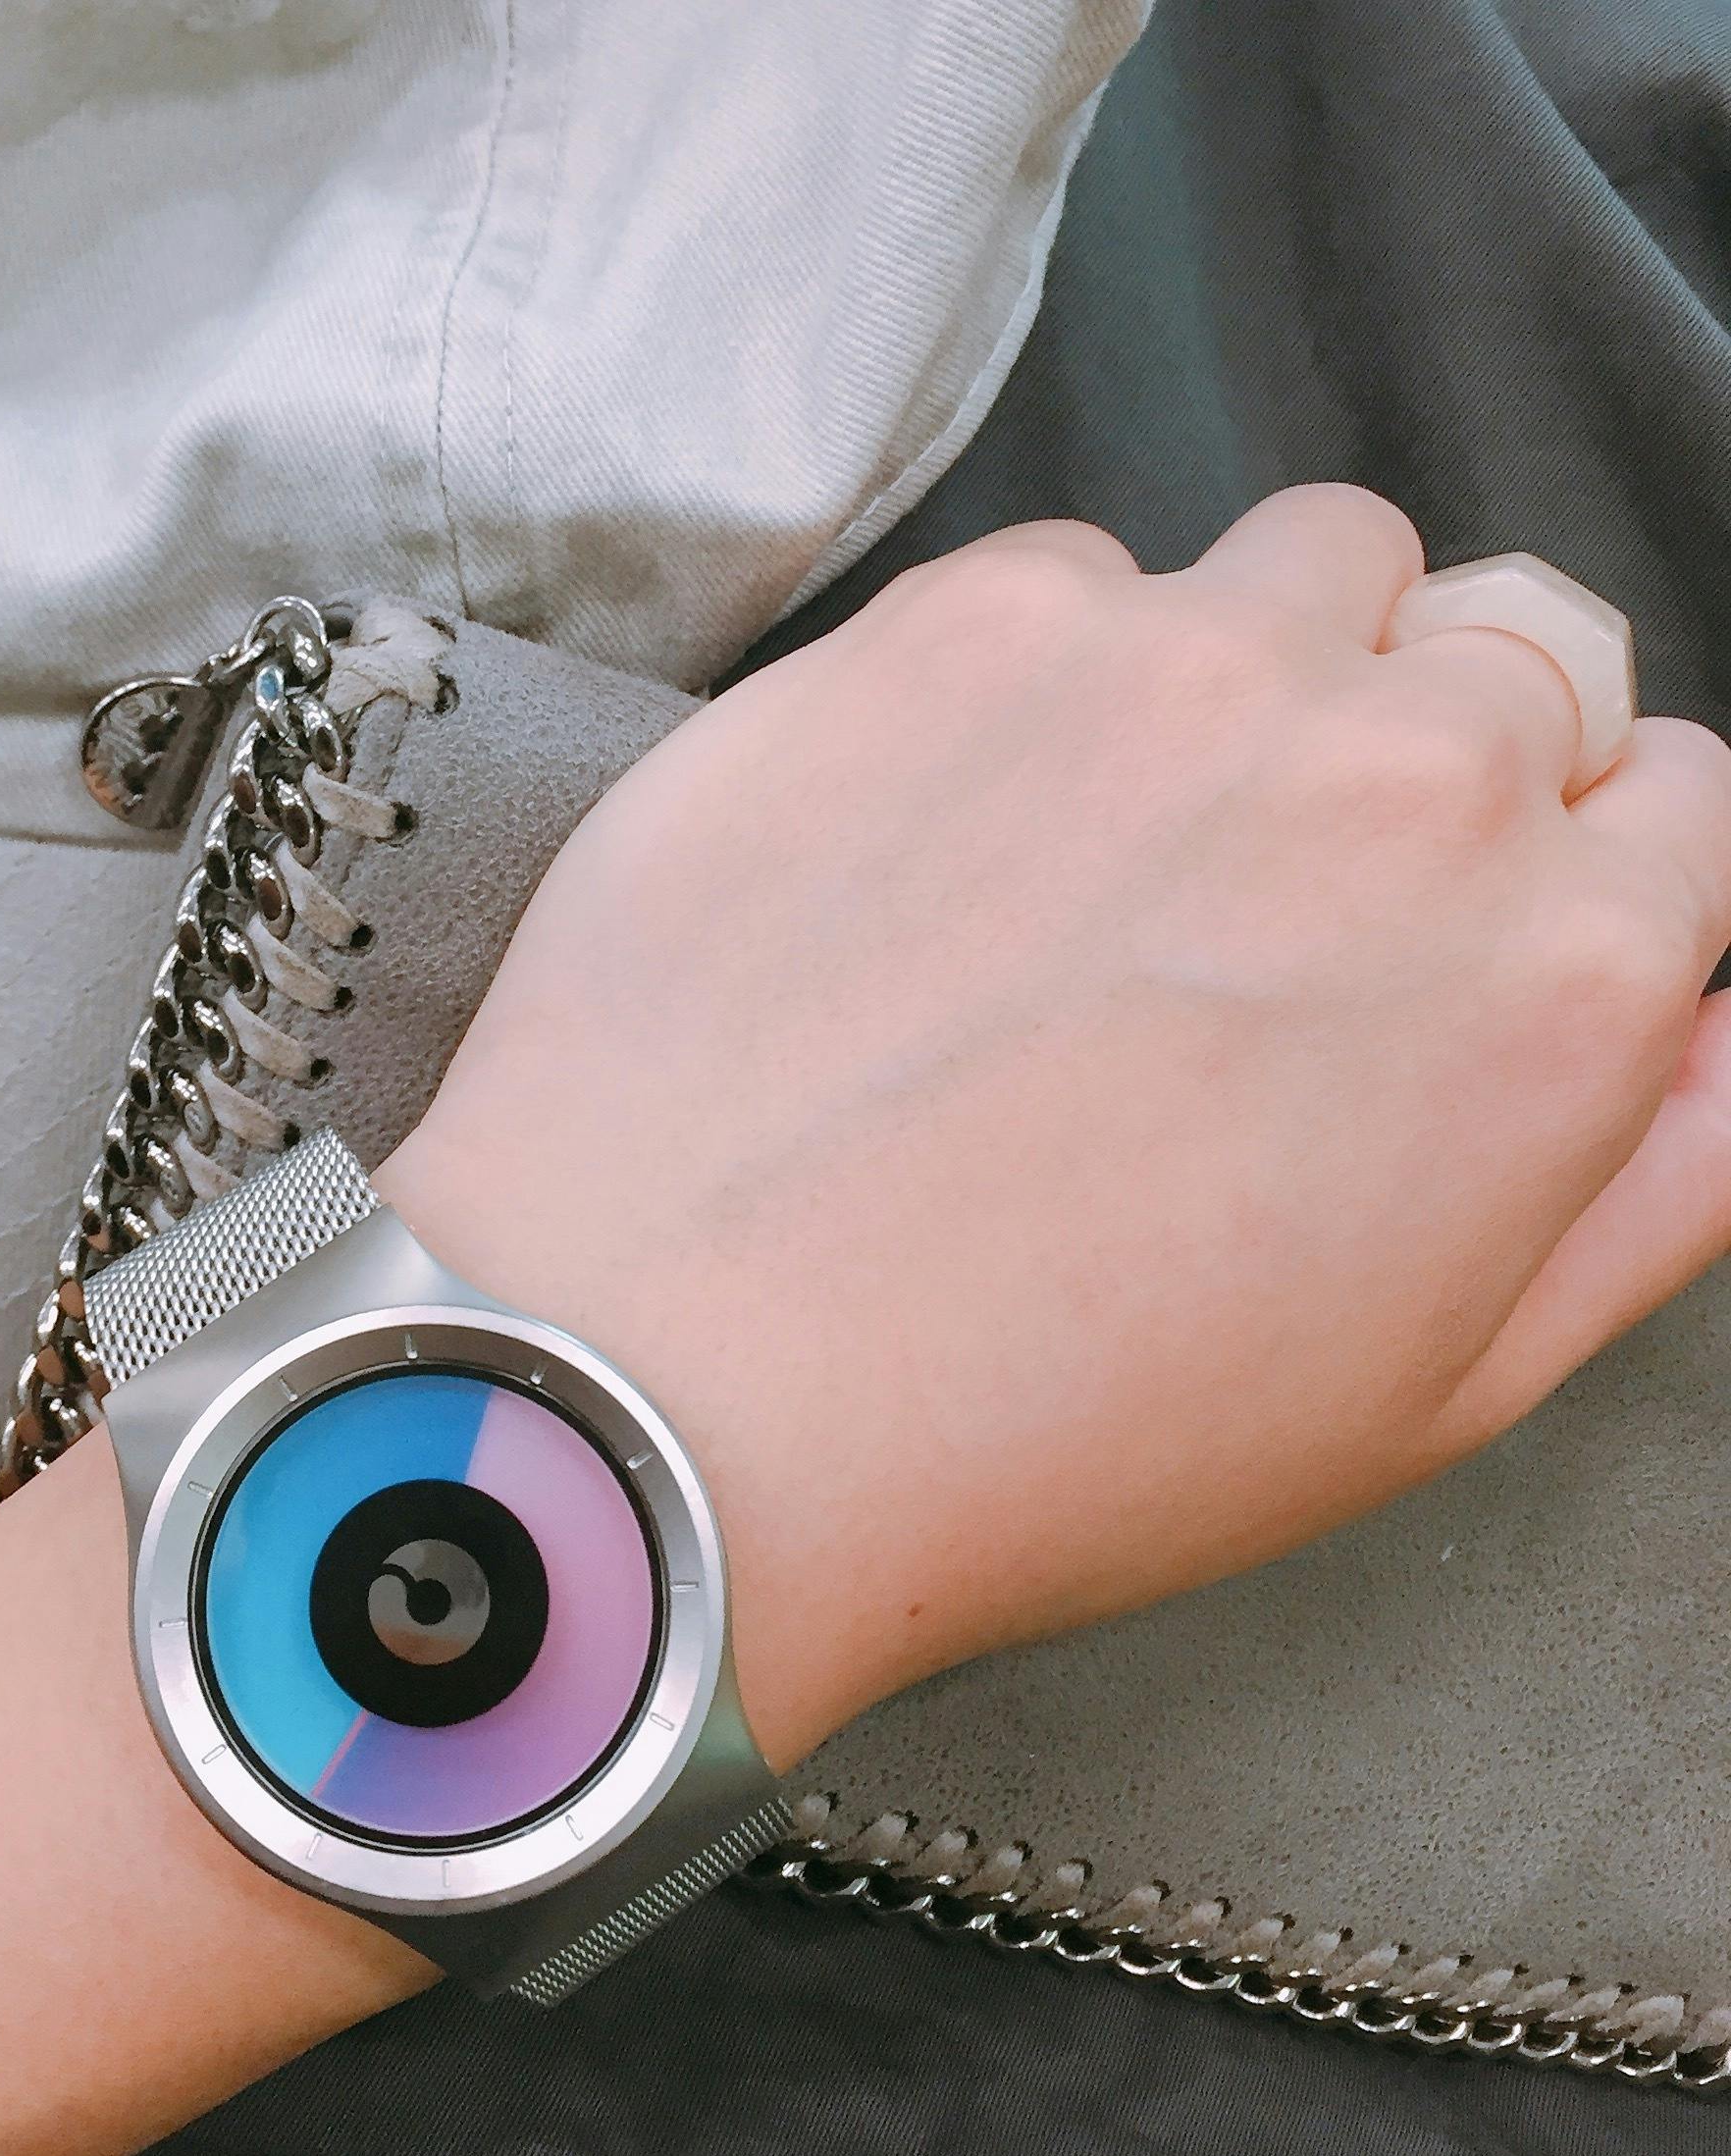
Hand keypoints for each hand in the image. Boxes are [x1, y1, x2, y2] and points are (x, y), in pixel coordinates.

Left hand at [377, 487, 1730, 1763]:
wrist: (680, 1378)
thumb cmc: (1040, 1437)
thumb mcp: (1425, 1394)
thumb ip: (1649, 1186)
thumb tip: (1729, 1030)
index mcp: (1553, 972)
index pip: (1673, 800)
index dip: (1565, 877)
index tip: (1435, 952)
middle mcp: (1396, 775)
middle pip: (1517, 655)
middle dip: (1439, 758)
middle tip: (1260, 912)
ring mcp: (1166, 670)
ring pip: (1319, 568)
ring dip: (1271, 667)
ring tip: (1113, 842)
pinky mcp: (949, 628)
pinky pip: (1077, 569)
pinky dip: (1052, 661)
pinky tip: (945, 824)